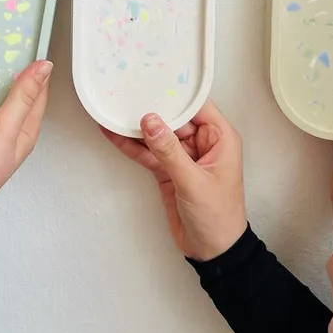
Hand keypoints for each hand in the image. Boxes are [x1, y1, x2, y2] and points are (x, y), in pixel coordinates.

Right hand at [102, 101, 246, 261]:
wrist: (213, 251)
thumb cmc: (218, 218)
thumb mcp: (193, 182)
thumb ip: (170, 152)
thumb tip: (151, 122)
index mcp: (220, 138)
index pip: (197, 105)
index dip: (176, 93)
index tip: (153, 80)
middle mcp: (202, 143)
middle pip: (173, 117)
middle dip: (150, 107)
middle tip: (126, 93)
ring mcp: (182, 156)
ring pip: (156, 134)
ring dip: (136, 126)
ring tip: (112, 110)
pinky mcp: (168, 170)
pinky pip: (148, 153)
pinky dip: (131, 146)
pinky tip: (114, 134)